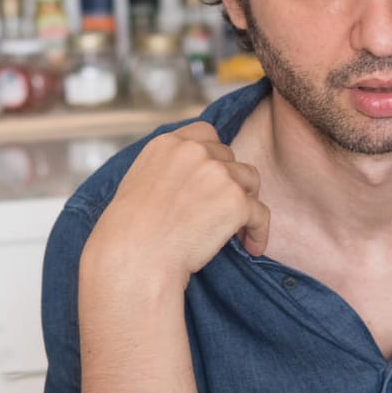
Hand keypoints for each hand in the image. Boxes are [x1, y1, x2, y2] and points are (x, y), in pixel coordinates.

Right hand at [84, 121, 270, 285]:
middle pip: (230, 158)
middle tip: (223, 211)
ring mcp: (218, 174)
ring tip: (238, 229)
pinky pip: (260, 213)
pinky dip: (259, 231)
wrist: (136, 257)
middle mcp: (195, 152)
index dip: (214, 157)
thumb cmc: (131, 231)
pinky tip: (252, 247)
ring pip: (250, 180)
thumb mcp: (139, 182)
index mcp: (168, 144)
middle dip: (229, 182)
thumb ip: (168, 169)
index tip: (213, 179)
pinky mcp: (236, 201)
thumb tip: (192, 180)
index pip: (206, 135)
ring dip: (245, 203)